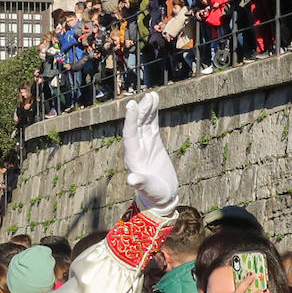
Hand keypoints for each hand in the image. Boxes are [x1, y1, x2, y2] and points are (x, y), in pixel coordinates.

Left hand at [122, 93, 178, 216]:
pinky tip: (155, 101)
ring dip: (147, 109)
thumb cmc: (154, 195)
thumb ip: (140, 183)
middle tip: (147, 98)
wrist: (161, 196)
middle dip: (141, 112)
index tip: (132, 104)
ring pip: (144, 123)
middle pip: (136, 126)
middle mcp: (136, 148)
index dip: (130, 120)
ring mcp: (144, 144)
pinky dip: (153, 114)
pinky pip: (152, 125)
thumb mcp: (149, 189)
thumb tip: (130, 180)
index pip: (129, 135)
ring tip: (152, 95)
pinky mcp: (154, 143)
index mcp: (133, 157)